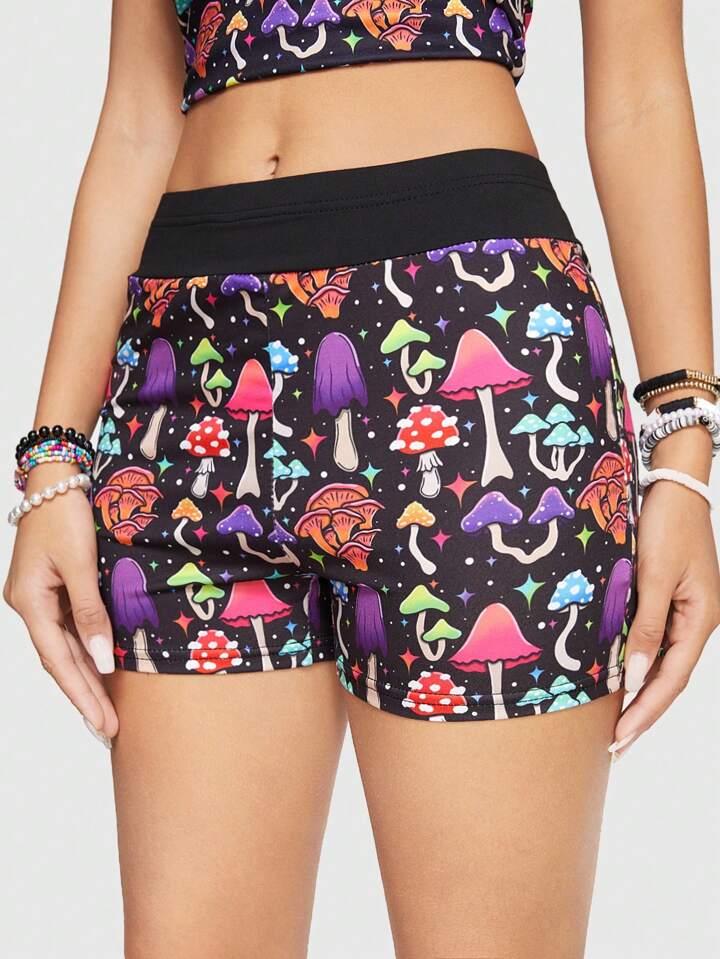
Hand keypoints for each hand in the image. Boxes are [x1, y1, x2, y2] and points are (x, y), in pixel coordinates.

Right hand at [4, 465, 118, 744]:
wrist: (53, 478)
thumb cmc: (65, 514)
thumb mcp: (81, 564)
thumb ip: (92, 612)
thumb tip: (103, 659)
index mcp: (29, 603)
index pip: (59, 661)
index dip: (82, 694)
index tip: (102, 722)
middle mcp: (29, 605)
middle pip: (60, 660)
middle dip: (85, 695)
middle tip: (109, 729)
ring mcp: (39, 597)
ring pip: (65, 646)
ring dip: (86, 676)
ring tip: (106, 710)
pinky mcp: (52, 587)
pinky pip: (70, 627)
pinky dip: (86, 649)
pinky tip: (102, 668)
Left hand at [610, 480, 719, 757]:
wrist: (674, 486)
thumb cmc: (667, 525)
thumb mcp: (653, 576)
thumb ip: (646, 626)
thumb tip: (638, 676)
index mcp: (701, 621)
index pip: (671, 680)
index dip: (646, 712)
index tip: (620, 739)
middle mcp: (695, 622)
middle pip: (669, 680)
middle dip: (642, 714)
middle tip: (615, 748)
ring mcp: (684, 612)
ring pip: (662, 664)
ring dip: (640, 695)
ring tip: (617, 726)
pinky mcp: (668, 600)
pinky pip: (654, 642)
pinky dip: (639, 665)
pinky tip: (621, 680)